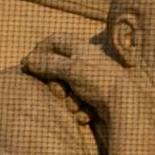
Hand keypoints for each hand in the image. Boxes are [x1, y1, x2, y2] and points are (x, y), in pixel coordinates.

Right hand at [25, 32, 153, 150]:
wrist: (126, 108)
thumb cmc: (101, 83)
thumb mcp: (73, 68)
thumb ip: (48, 63)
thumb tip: (28, 61)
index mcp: (83, 48)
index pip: (55, 40)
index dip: (39, 50)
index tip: (28, 65)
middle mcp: (88, 62)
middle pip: (58, 68)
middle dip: (56, 83)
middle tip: (59, 93)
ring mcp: (93, 81)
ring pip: (67, 89)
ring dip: (69, 100)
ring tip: (76, 107)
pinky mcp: (97, 100)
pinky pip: (79, 102)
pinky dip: (80, 109)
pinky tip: (87, 114)